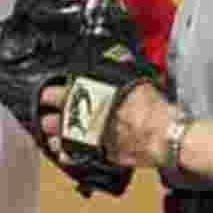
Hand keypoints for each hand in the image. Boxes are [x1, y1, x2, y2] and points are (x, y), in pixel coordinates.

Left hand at [40, 82, 172, 167]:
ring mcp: (89, 139)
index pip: (55, 94)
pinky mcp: (99, 155)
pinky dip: (69, 154)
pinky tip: (65, 152)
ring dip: (55, 136)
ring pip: (59, 140)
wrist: (164, 134)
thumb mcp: (133, 80)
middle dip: (50, 118)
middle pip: (52, 120)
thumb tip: (118, 56)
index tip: (48, 95)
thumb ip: (119, 70)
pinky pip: (75, 156)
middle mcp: (83, 119)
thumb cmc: (152, 107)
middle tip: (50, 116)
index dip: (49, 95)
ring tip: (54, 134)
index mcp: (87, 97)